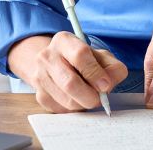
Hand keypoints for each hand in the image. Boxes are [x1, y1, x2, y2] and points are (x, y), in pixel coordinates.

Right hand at [8, 32, 127, 112]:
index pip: (79, 55)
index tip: (105, 85)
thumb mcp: (102, 57)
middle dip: (90, 96)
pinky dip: (75, 109)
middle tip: (99, 98)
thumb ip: (112, 68)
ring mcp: (40, 76)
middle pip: (70, 83)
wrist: (59, 65)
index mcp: (63, 40)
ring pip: (67, 100)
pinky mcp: (40, 95)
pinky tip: (77, 98)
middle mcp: (47, 56)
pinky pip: (62, 110)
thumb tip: (107, 85)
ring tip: (88, 96)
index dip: (95, 73)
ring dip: (84, 104)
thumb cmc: (85, 61)